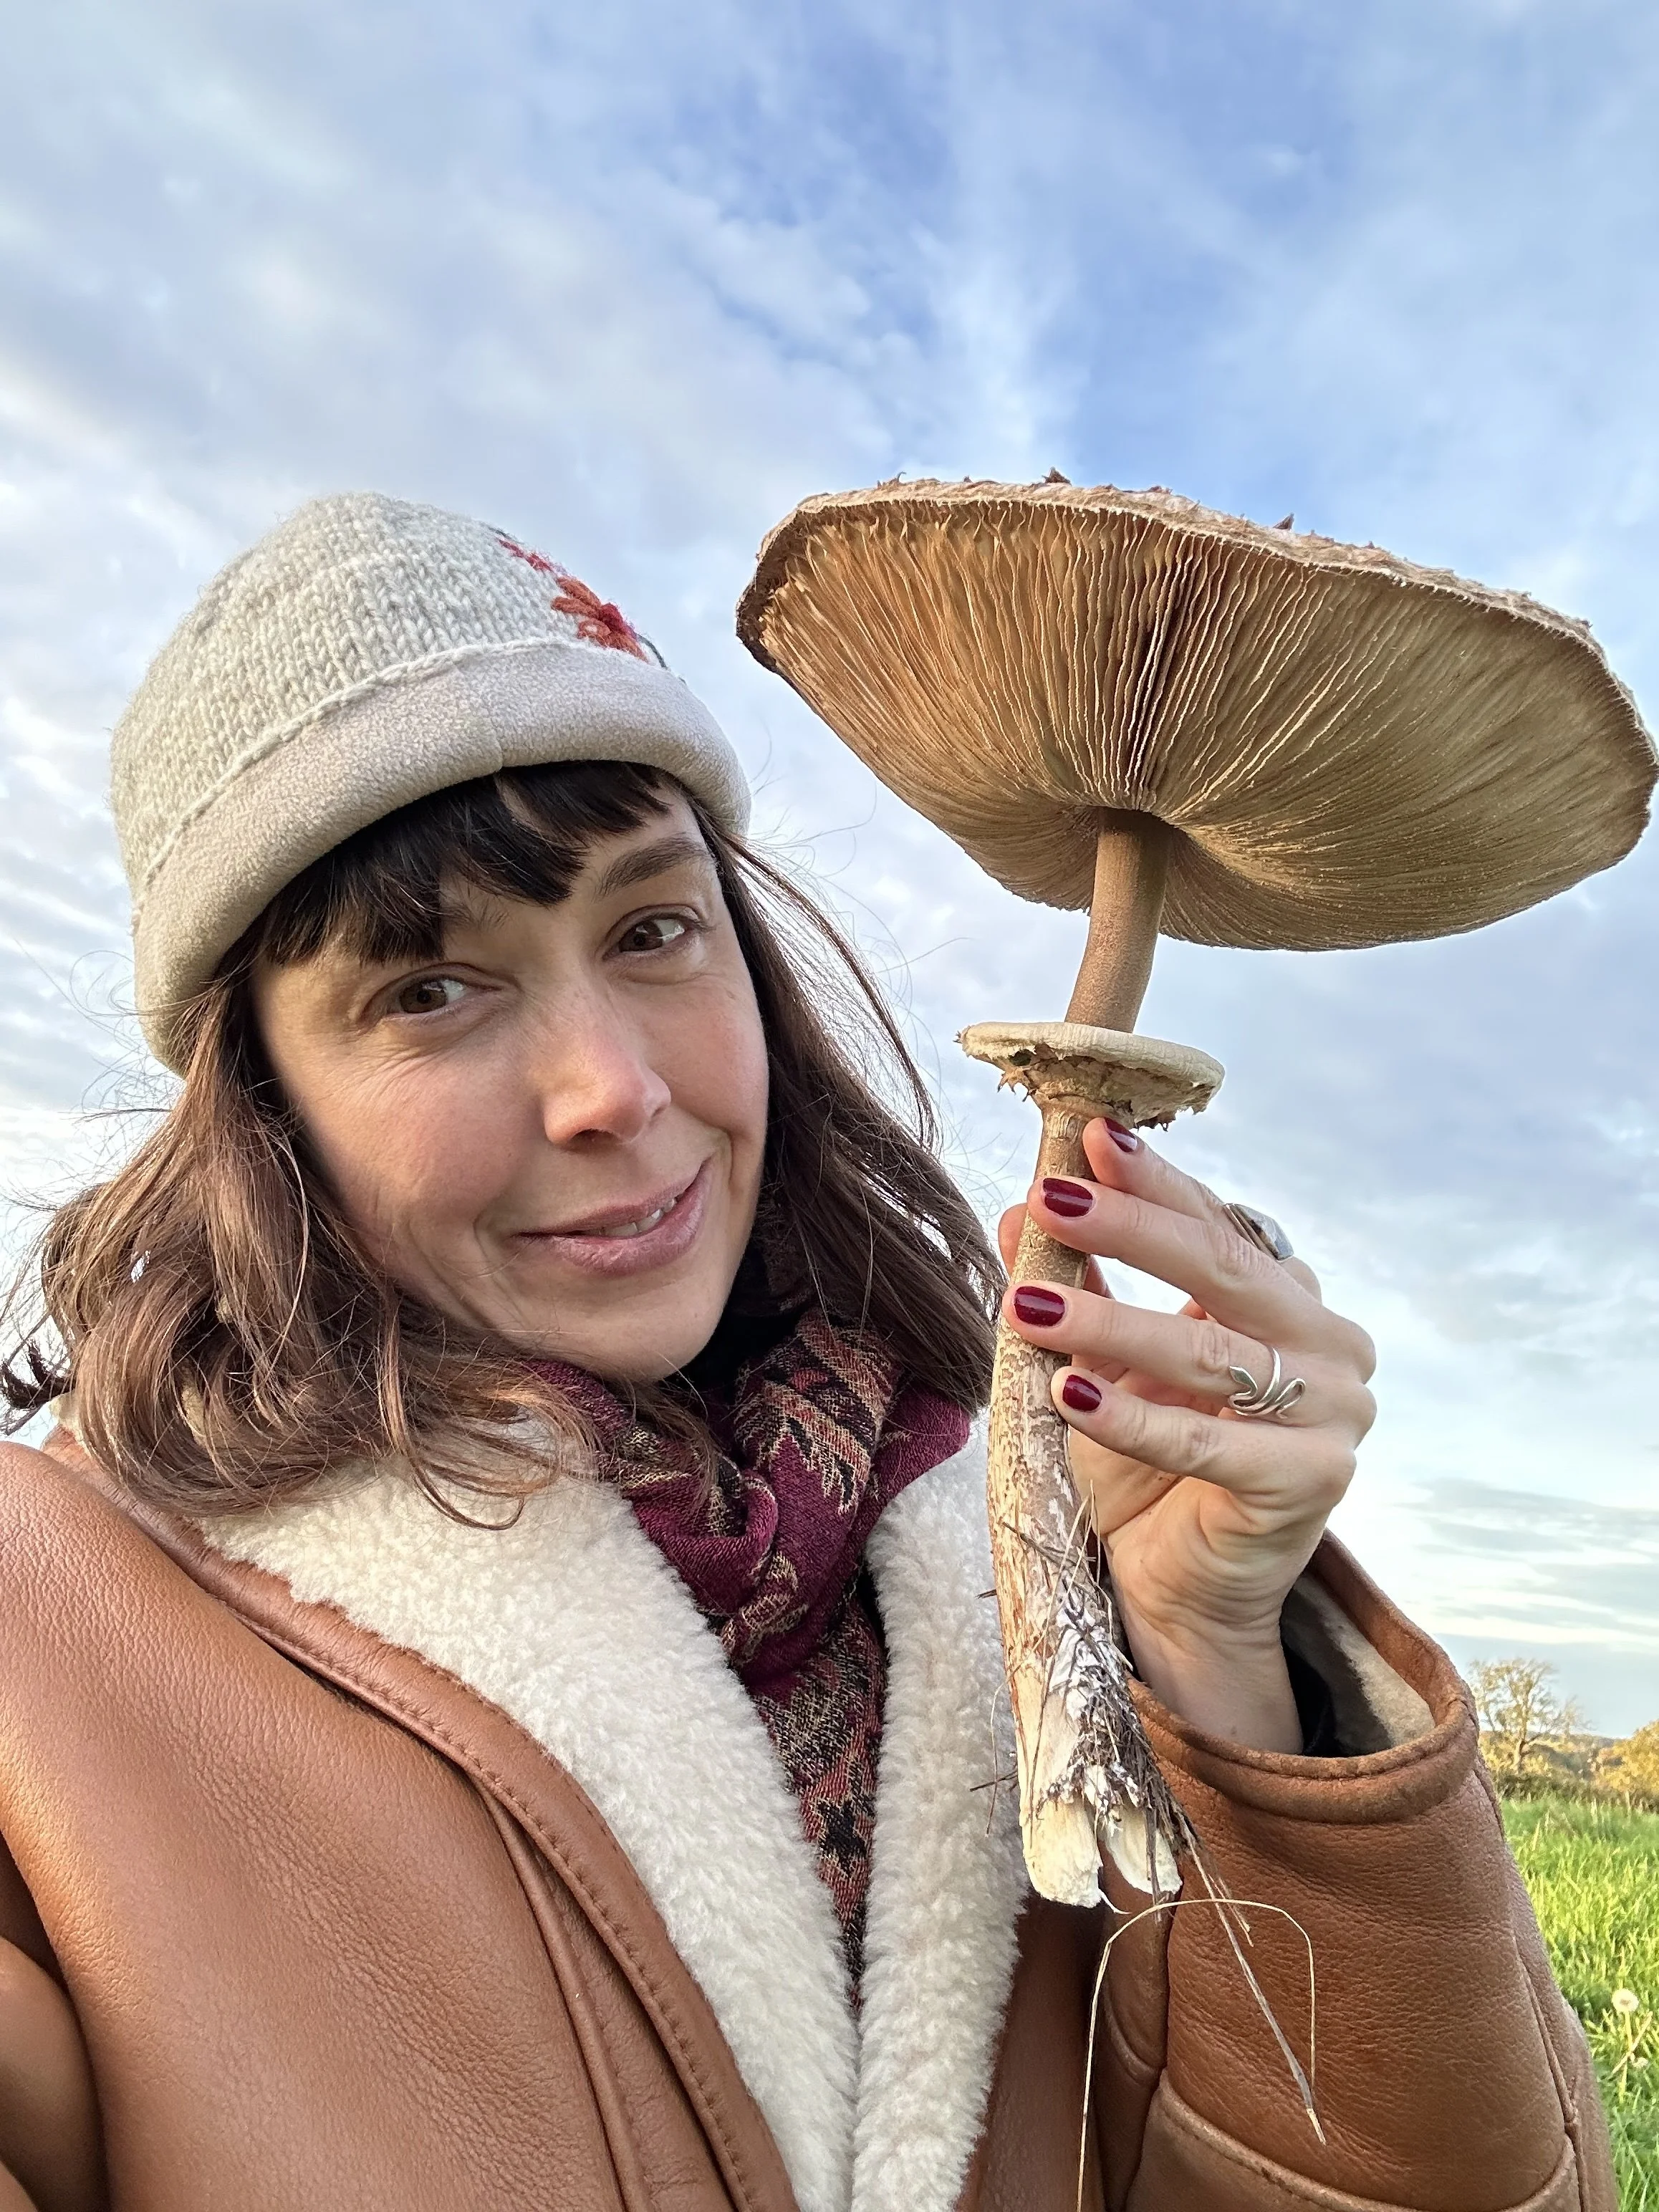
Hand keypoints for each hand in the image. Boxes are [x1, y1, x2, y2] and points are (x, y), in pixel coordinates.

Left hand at [998, 1118, 1375, 1751]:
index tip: (1090, 1134)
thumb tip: (1021, 1202)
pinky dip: (1132, 1416)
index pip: (1219, 1222)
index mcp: (1292, 1300)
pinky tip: (1068, 1392)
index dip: (1155, 1180)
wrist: (1177, 1593)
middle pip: (1223, 1269)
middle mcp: (1329, 1345)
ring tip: (1027, 1304)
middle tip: (1051, 1197)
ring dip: (1110, 1324)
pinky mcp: (1312, 1482)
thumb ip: (1080, 1283)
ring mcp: (1333, 1413)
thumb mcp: (1101, 1361)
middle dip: (1129, 1227)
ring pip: (1208, 1353)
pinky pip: (1207, 1442)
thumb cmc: (1145, 1471)